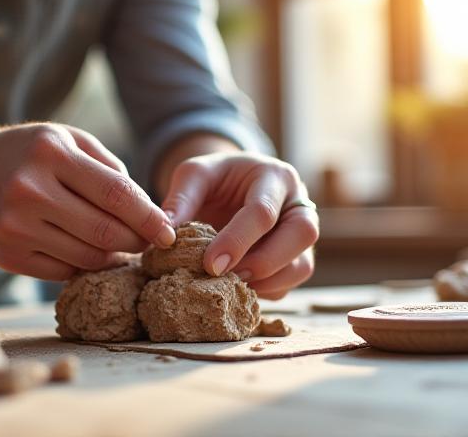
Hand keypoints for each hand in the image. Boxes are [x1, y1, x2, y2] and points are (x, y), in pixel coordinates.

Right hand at [0, 123, 174, 279]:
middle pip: (105, 231)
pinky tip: (91, 255)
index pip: (117, 194)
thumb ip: (110, 168)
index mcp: (52, 155)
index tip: (170, 233)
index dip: (150, 217)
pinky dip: (85, 266)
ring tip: (123, 248)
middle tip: (149, 243)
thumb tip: (149, 210)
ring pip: (87, 256)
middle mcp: (30, 191)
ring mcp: (15, 226)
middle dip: (137, 242)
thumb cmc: (27, 153)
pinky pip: (63, 271)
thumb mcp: (67, 140)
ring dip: (114, 257)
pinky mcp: (7, 255)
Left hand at [161, 153, 318, 298]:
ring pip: (302, 265)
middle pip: (302, 234)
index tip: (210, 265)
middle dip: (263, 262)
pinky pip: (289, 284)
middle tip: (225, 277)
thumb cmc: (216, 179)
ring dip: (266, 282)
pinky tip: (235, 289)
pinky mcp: (295, 259)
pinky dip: (263, 292)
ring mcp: (301, 234)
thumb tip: (165, 237)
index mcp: (274, 177)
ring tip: (228, 286)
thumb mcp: (195, 175)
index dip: (237, 241)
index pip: (263, 211)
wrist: (233, 185)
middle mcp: (298, 204)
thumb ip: (181, 199)